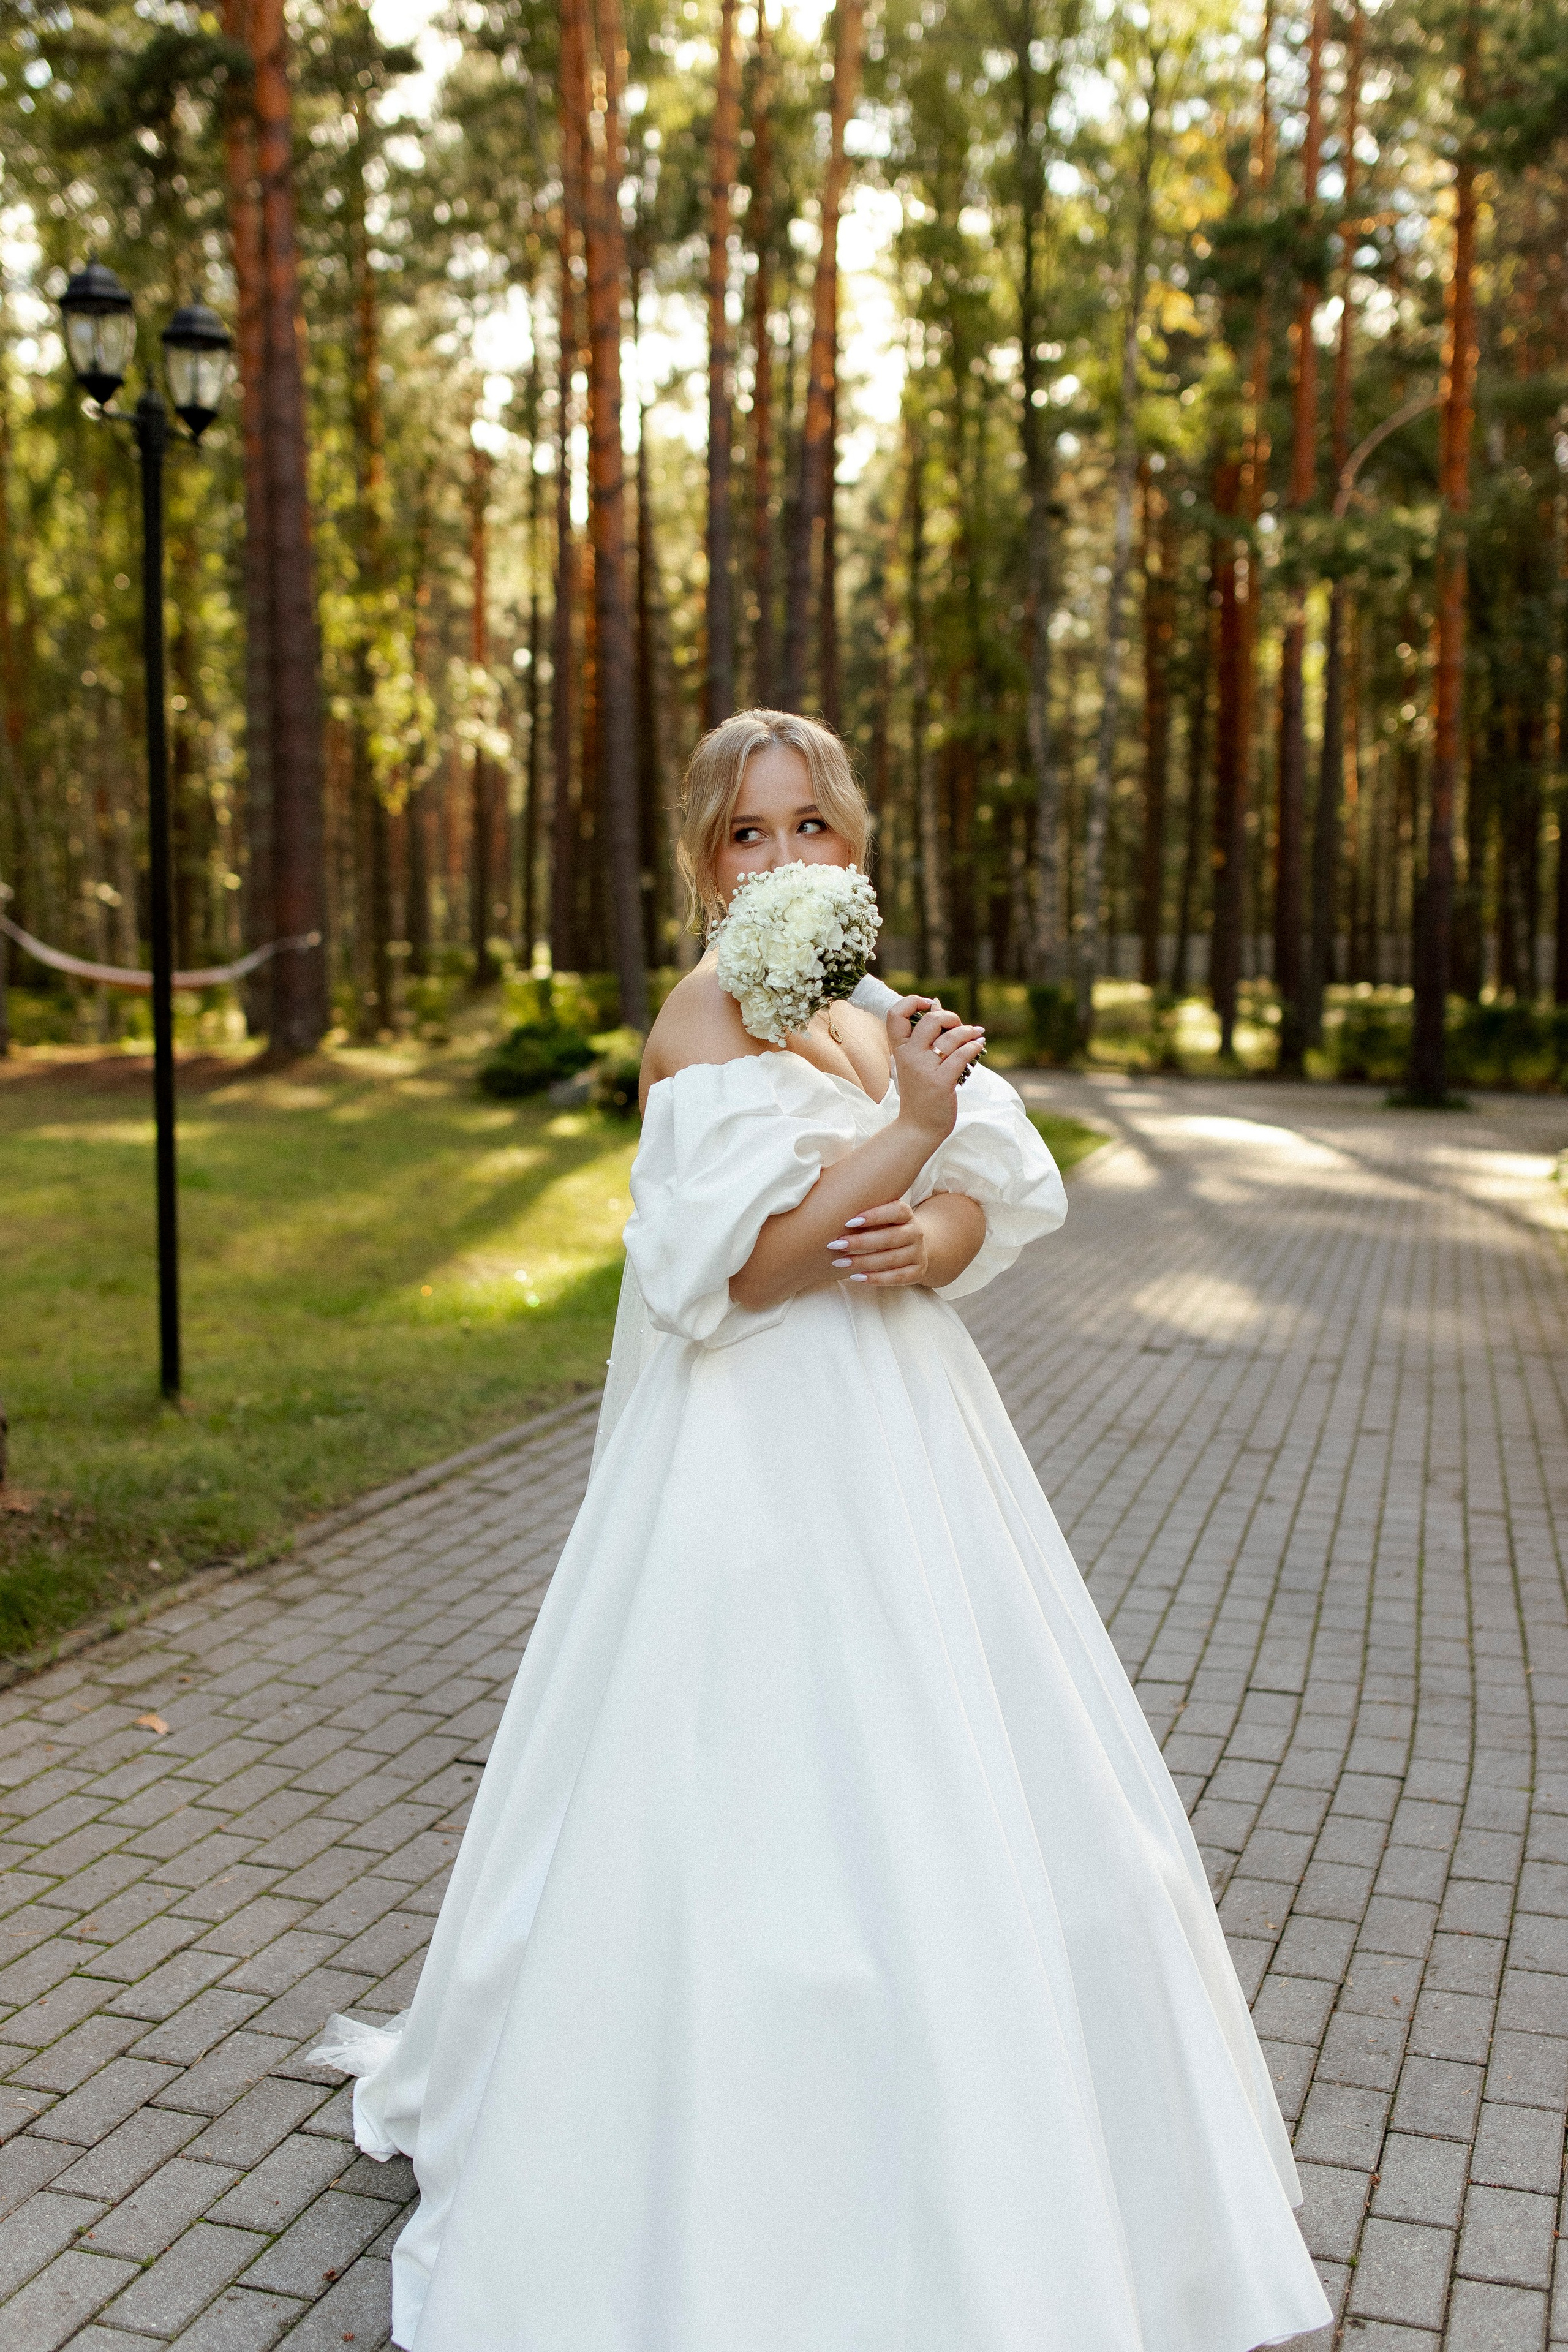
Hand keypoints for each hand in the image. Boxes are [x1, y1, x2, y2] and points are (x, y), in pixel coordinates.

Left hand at [825, 1200, 929, 1287]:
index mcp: (907, 1215)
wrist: (915, 1247)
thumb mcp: (883, 1219)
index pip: (896, 1211)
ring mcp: (918, 1254)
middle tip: (836, 1244)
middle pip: (890, 1238)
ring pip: (891, 1259)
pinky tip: (857, 1276)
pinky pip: (897, 1277)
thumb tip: (832, 1213)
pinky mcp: (917, 1272)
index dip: (874, 1216)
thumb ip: (866, 1215)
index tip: (849, 1222)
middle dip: (861, 1242)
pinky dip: (876, 1278)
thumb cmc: (887, 1229)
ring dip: (863, 1261)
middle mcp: (916, 1233)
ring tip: (840, 1262)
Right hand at [889, 1003, 985, 1142]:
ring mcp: (924, 1069)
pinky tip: (978, 1045)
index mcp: (899, 1049)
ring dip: (968, 1031)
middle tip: (957, 1025)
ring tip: (976, 1034)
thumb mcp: (915, 1061)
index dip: (913, 1001)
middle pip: (930, 1020)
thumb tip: (936, 1004)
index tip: (930, 1005)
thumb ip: (923, 1035)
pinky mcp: (941, 1082)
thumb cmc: (919, 1092)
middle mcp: (909, 1056)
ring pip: (950, 1037)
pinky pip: (962, 1055)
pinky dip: (974, 1046)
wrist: (919, 1127)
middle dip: (950, 1017)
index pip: (895, 1013)